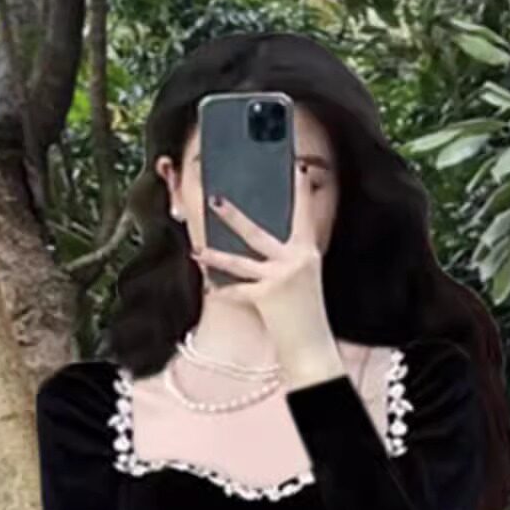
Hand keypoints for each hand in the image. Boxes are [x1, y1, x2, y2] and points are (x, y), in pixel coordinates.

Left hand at [191, 177, 343, 386]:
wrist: (311, 343)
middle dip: (233, 216)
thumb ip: (284, 254)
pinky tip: (210, 289)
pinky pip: (238, 292)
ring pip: (240, 263)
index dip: (300, 190)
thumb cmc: (305, 309)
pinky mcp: (268, 297)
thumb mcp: (302, 275)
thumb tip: (253, 236)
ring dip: (216, 256)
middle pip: (257, 233)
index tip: (296, 166)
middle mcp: (295, 260)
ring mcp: (280, 278)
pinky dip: (224, 292)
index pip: (304, 213)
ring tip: (197, 250)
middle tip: (214, 199)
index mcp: (307, 251)